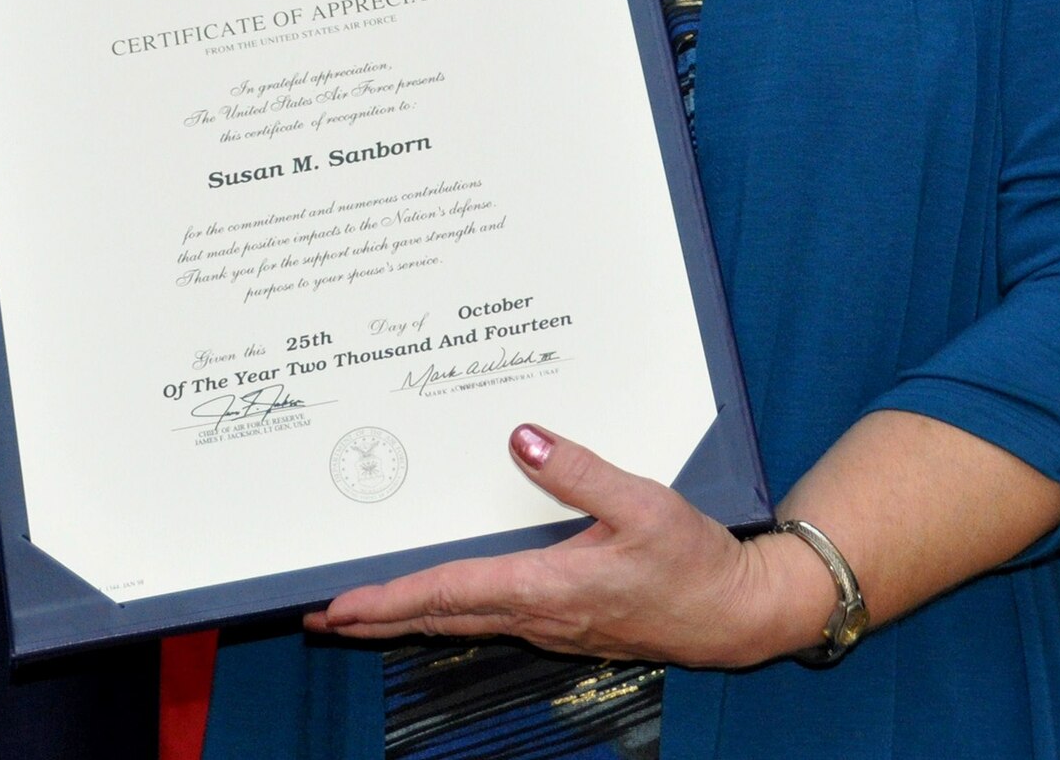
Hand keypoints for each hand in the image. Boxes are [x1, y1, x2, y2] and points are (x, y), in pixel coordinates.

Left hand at [302, 425, 834, 668]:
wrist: (738, 614)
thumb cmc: (694, 561)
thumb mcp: (644, 504)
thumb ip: (580, 470)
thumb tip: (522, 437)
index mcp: (548, 588)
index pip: (449, 594)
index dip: (390, 600)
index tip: (341, 605)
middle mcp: (539, 614)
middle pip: (439, 617)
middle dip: (377, 619)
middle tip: (321, 616)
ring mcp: (549, 622)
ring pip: (460, 620)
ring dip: (407, 617)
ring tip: (358, 611)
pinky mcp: (563, 618)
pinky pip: (488, 615)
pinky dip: (447, 610)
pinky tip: (435, 599)